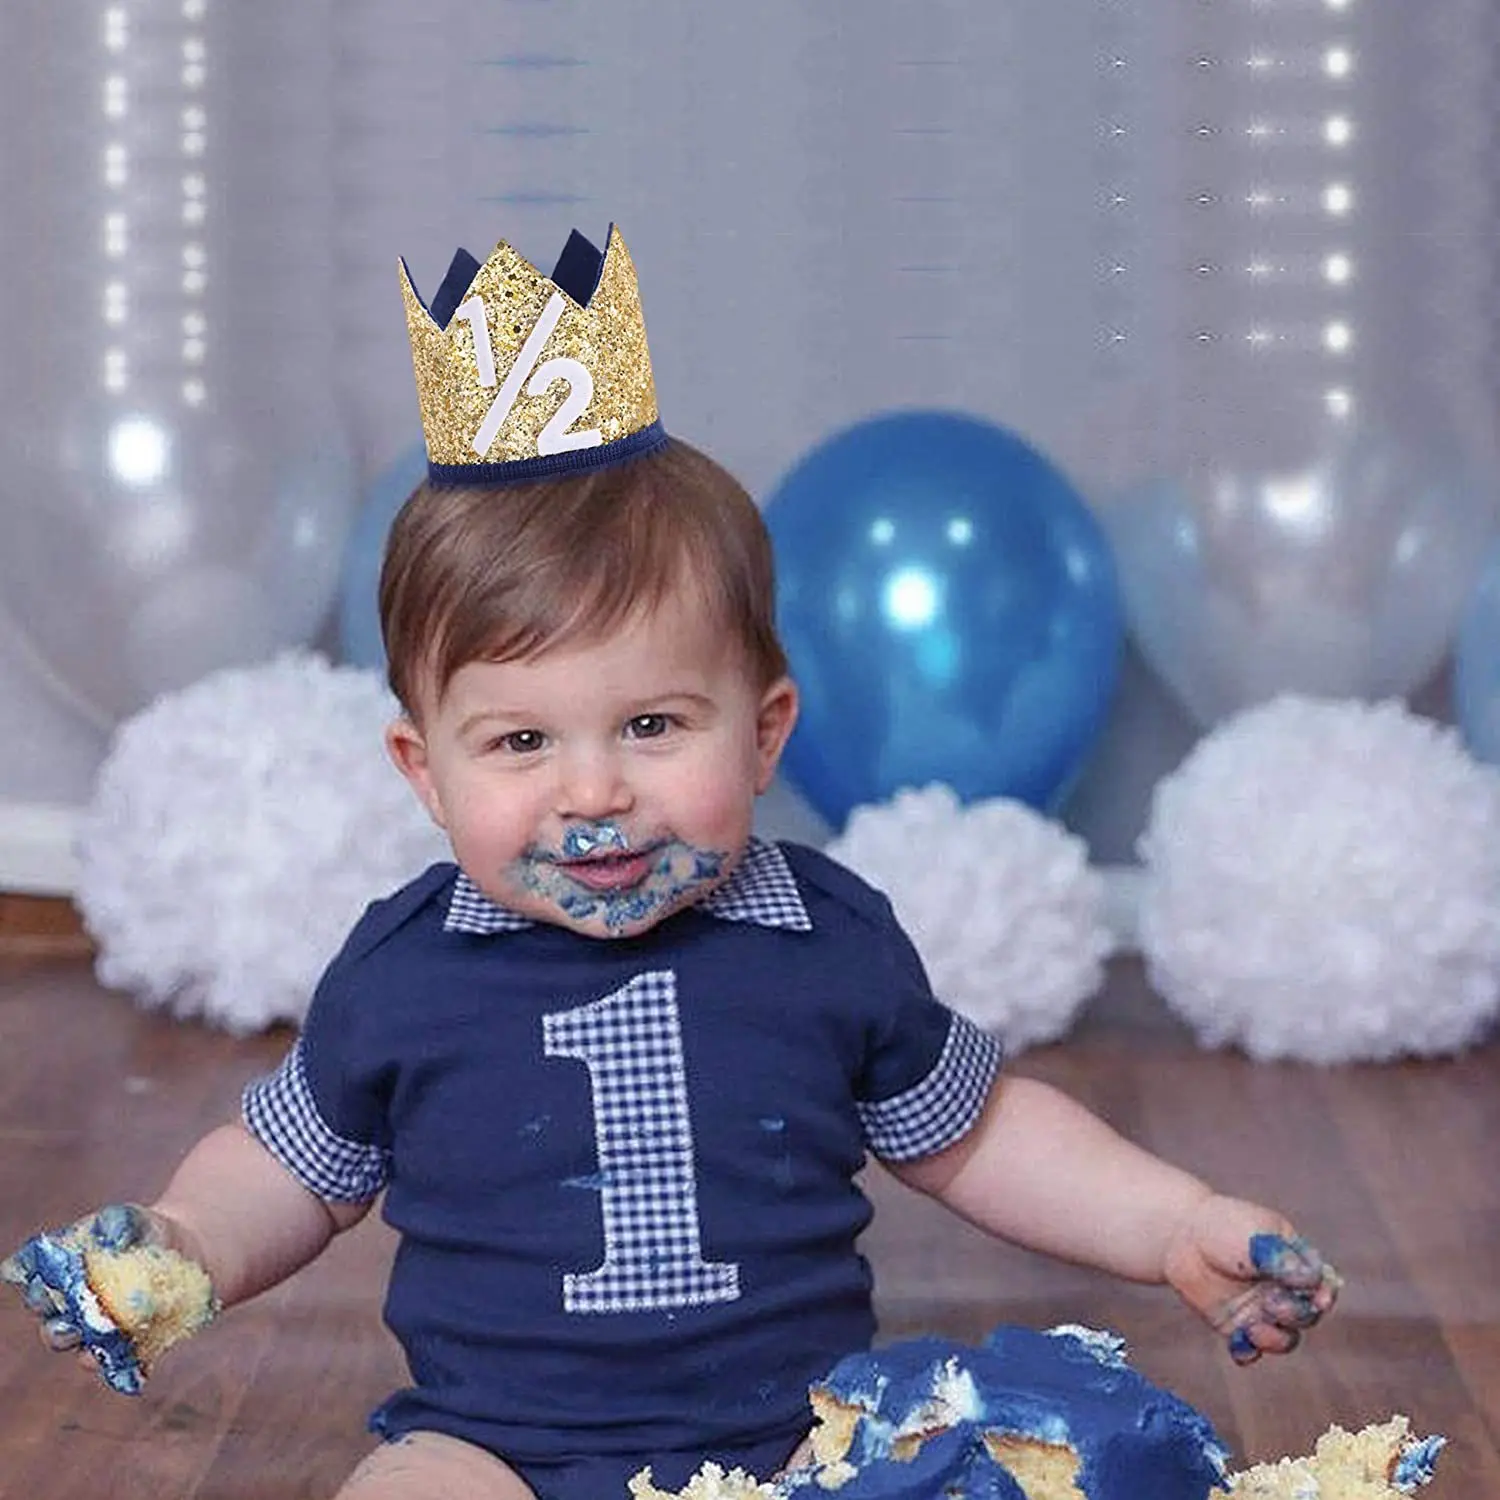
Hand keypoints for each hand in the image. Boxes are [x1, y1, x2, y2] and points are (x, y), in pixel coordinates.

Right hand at [1, 1204, 166, 1393]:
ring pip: (86, 1355)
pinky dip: (130, 1365)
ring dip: (90, 1354)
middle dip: (59, 1332)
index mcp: (62, 1284)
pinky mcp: (134, 1348)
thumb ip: (115, 1226)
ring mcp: (103, 1336)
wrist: (183, 1246)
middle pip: (55, 1333)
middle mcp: (75, 1316)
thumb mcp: (128, 1220)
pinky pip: (127, 1364)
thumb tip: (113, 1242)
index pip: (38, 1296)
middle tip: (72, 1325)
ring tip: (103, 1346)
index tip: (48, 1292)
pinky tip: (139, 1359)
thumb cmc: (142, 1230)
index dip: (39, 1297)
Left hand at [1162, 1195, 1340, 1364]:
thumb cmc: (1222, 1226)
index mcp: (1296, 1262)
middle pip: (1307, 1315)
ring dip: (1275, 1339)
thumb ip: (1279, 1258)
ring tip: (1254, 1328)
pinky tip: (1239, 1344)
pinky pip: (1250, 1348)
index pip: (1321, 1284)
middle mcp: (1284, 1290)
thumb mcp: (1253, 1235)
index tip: (1318, 1299)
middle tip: (1271, 1303)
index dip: (1324, 1294)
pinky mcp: (1239, 1326)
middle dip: (1295, 1314)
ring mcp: (1263, 1310)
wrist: (1181, 1236)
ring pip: (1284, 1338)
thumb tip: (1311, 1280)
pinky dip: (1247, 1352)